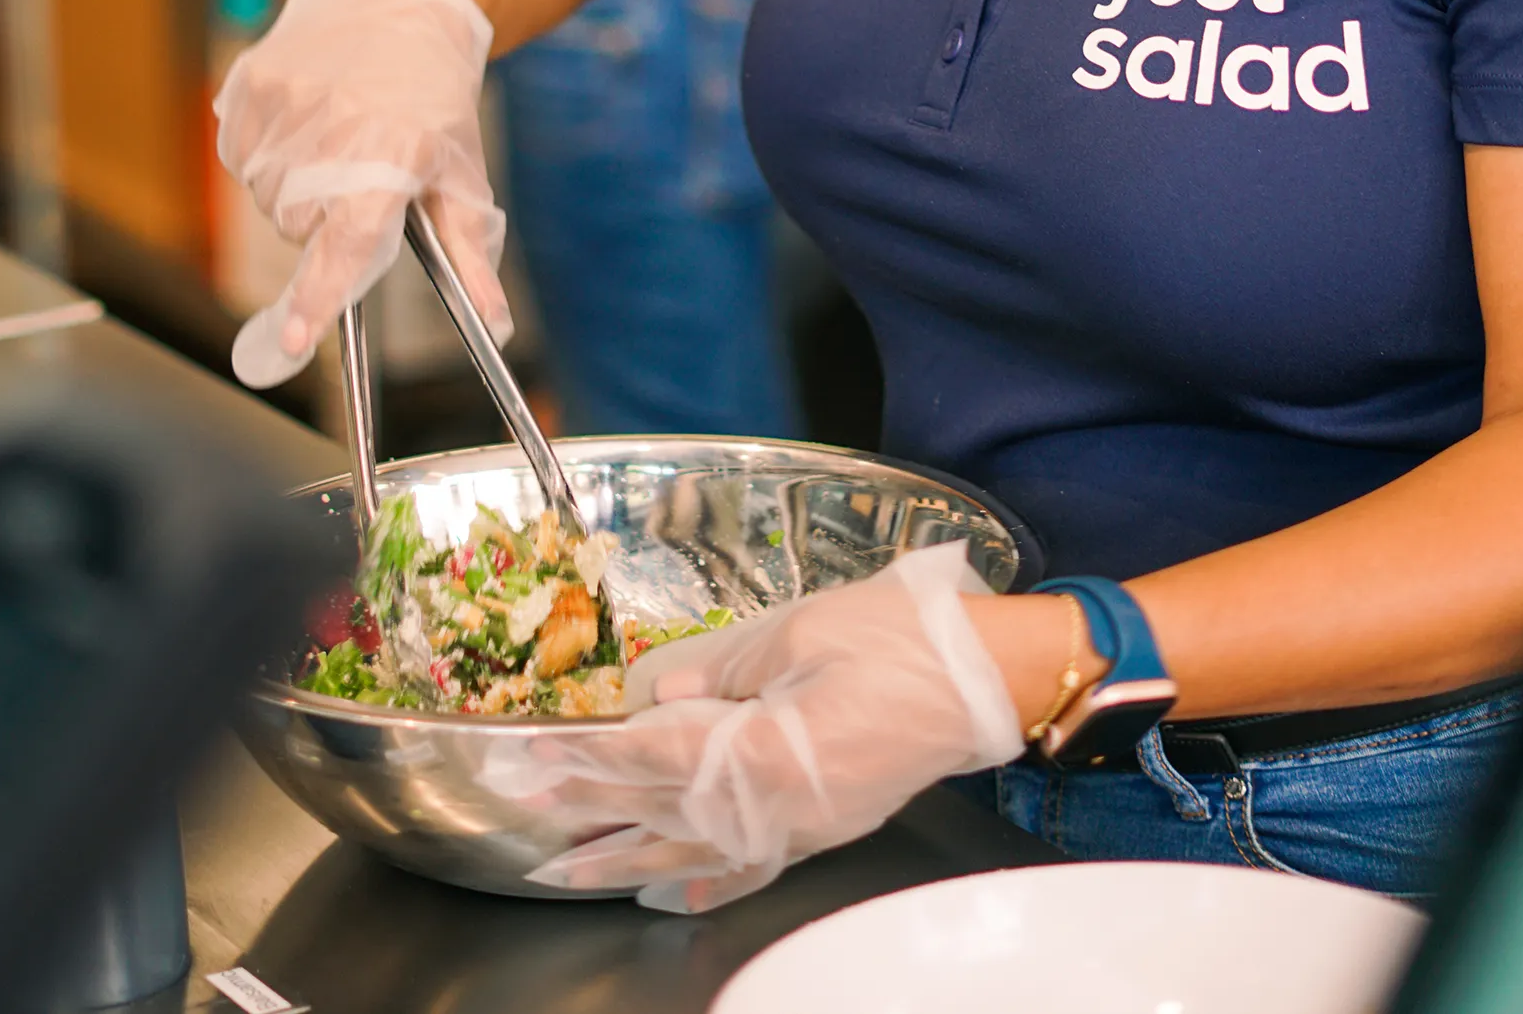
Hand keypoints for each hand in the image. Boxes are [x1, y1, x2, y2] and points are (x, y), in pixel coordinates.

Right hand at [214, 0, 507, 387]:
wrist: (401, 0)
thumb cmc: (437, 94)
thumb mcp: (462, 172)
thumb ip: (470, 254)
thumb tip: (497, 326)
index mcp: (386, 158)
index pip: (346, 245)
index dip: (318, 300)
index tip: (295, 343)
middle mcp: (327, 136)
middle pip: (301, 233)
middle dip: (327, 223)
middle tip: (361, 177)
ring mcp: (280, 109)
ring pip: (268, 199)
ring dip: (297, 189)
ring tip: (337, 140)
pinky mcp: (249, 89)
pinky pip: (243, 158)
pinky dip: (270, 155)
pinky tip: (308, 122)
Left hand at [484, 543, 1024, 910]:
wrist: (990, 675)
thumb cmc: (906, 640)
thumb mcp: (801, 631)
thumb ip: (722, 668)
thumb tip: (665, 695)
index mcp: (765, 755)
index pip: (654, 759)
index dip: (590, 755)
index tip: (537, 754)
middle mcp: (778, 809)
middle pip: (666, 809)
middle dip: (593, 809)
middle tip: (532, 809)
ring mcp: (805, 825)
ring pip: (699, 849)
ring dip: (630, 856)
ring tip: (572, 871)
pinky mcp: (828, 824)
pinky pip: (755, 864)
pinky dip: (708, 879)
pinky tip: (676, 891)